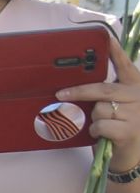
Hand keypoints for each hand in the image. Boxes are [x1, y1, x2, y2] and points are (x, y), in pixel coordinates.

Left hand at [62, 37, 139, 173]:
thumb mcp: (114, 107)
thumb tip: (74, 86)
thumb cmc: (117, 128)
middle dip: (79, 92)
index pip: (125, 65)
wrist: (130, 156)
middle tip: (60, 93)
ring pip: (99, 109)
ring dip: (91, 118)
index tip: (106, 36)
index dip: (115, 51)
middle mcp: (138, 96)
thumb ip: (104, 95)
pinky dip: (95, 130)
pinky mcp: (130, 131)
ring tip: (99, 125)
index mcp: (135, 86)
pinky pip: (100, 125)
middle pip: (103, 89)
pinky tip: (101, 134)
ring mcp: (136, 113)